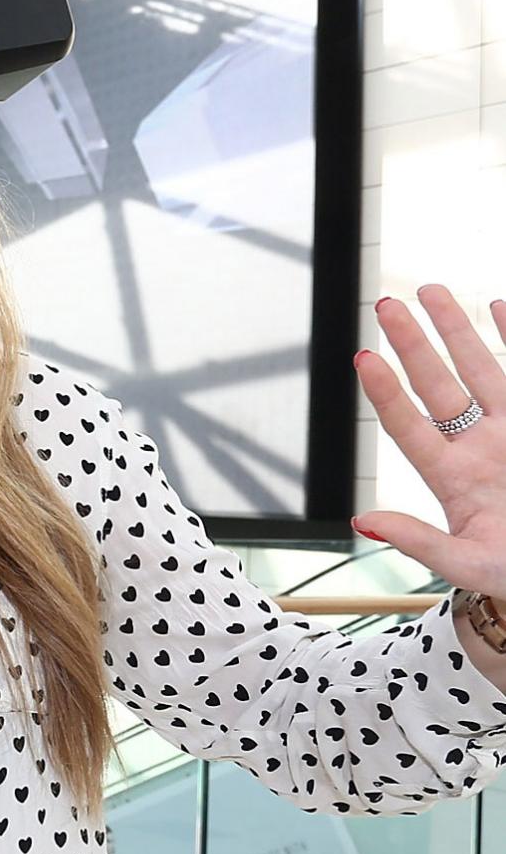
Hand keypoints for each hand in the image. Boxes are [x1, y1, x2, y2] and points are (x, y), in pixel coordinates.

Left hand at [355, 288, 505, 595]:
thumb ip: (418, 542)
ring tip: (430, 289)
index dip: (386, 394)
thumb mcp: (467, 564)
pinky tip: (498, 304)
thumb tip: (361, 521)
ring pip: (482, 369)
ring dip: (458, 330)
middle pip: (439, 386)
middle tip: (385, 304)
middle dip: (414, 344)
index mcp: (453, 479)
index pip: (409, 426)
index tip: (362, 358)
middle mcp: (479, 447)